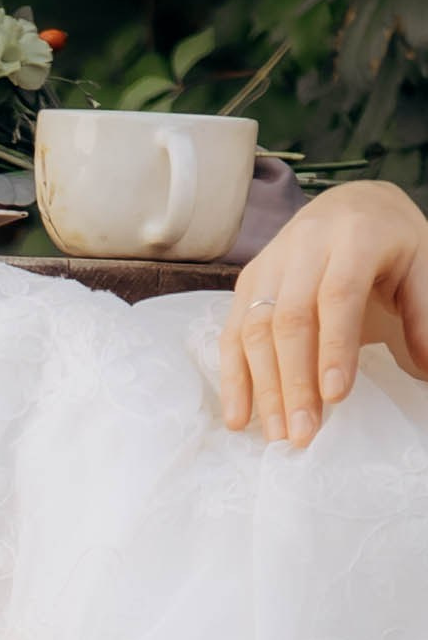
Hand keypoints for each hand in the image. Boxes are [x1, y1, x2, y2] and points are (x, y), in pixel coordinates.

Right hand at [219, 178, 427, 448]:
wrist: (350, 205)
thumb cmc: (390, 244)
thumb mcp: (420, 264)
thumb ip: (422, 311)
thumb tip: (426, 366)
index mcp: (353, 236)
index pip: (337, 295)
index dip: (334, 347)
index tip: (334, 396)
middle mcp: (304, 244)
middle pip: (289, 318)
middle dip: (293, 381)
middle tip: (301, 433)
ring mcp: (270, 262)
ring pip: (255, 329)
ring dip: (263, 388)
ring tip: (277, 434)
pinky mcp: (248, 281)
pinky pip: (232, 333)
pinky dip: (233, 379)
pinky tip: (239, 418)